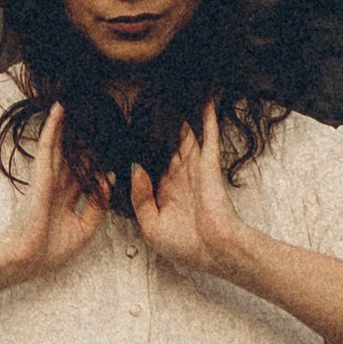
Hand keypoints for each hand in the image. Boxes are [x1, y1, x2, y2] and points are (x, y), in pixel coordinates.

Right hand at [0, 103, 105, 285]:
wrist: (26, 259)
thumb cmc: (50, 250)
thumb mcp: (84, 230)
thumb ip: (98, 205)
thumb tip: (110, 179)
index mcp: (67, 199)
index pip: (85, 174)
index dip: (98, 162)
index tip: (113, 146)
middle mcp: (58, 184)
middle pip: (73, 155)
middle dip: (84, 138)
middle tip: (97, 116)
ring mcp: (48, 177)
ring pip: (60, 144)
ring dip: (66, 124)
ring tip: (76, 103)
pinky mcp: (40, 173)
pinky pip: (47, 145)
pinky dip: (52, 127)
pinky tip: (59, 109)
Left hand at [132, 104, 254, 282]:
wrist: (214, 251)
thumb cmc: (185, 245)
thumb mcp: (151, 226)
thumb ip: (140, 198)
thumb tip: (135, 168)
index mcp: (165, 192)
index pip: (150, 163)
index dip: (140, 148)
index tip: (128, 130)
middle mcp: (179, 176)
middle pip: (166, 143)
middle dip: (158, 125)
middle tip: (148, 101)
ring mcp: (194, 167)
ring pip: (185, 134)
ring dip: (180, 115)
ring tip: (171, 92)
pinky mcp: (209, 163)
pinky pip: (208, 134)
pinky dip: (207, 116)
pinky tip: (204, 98)